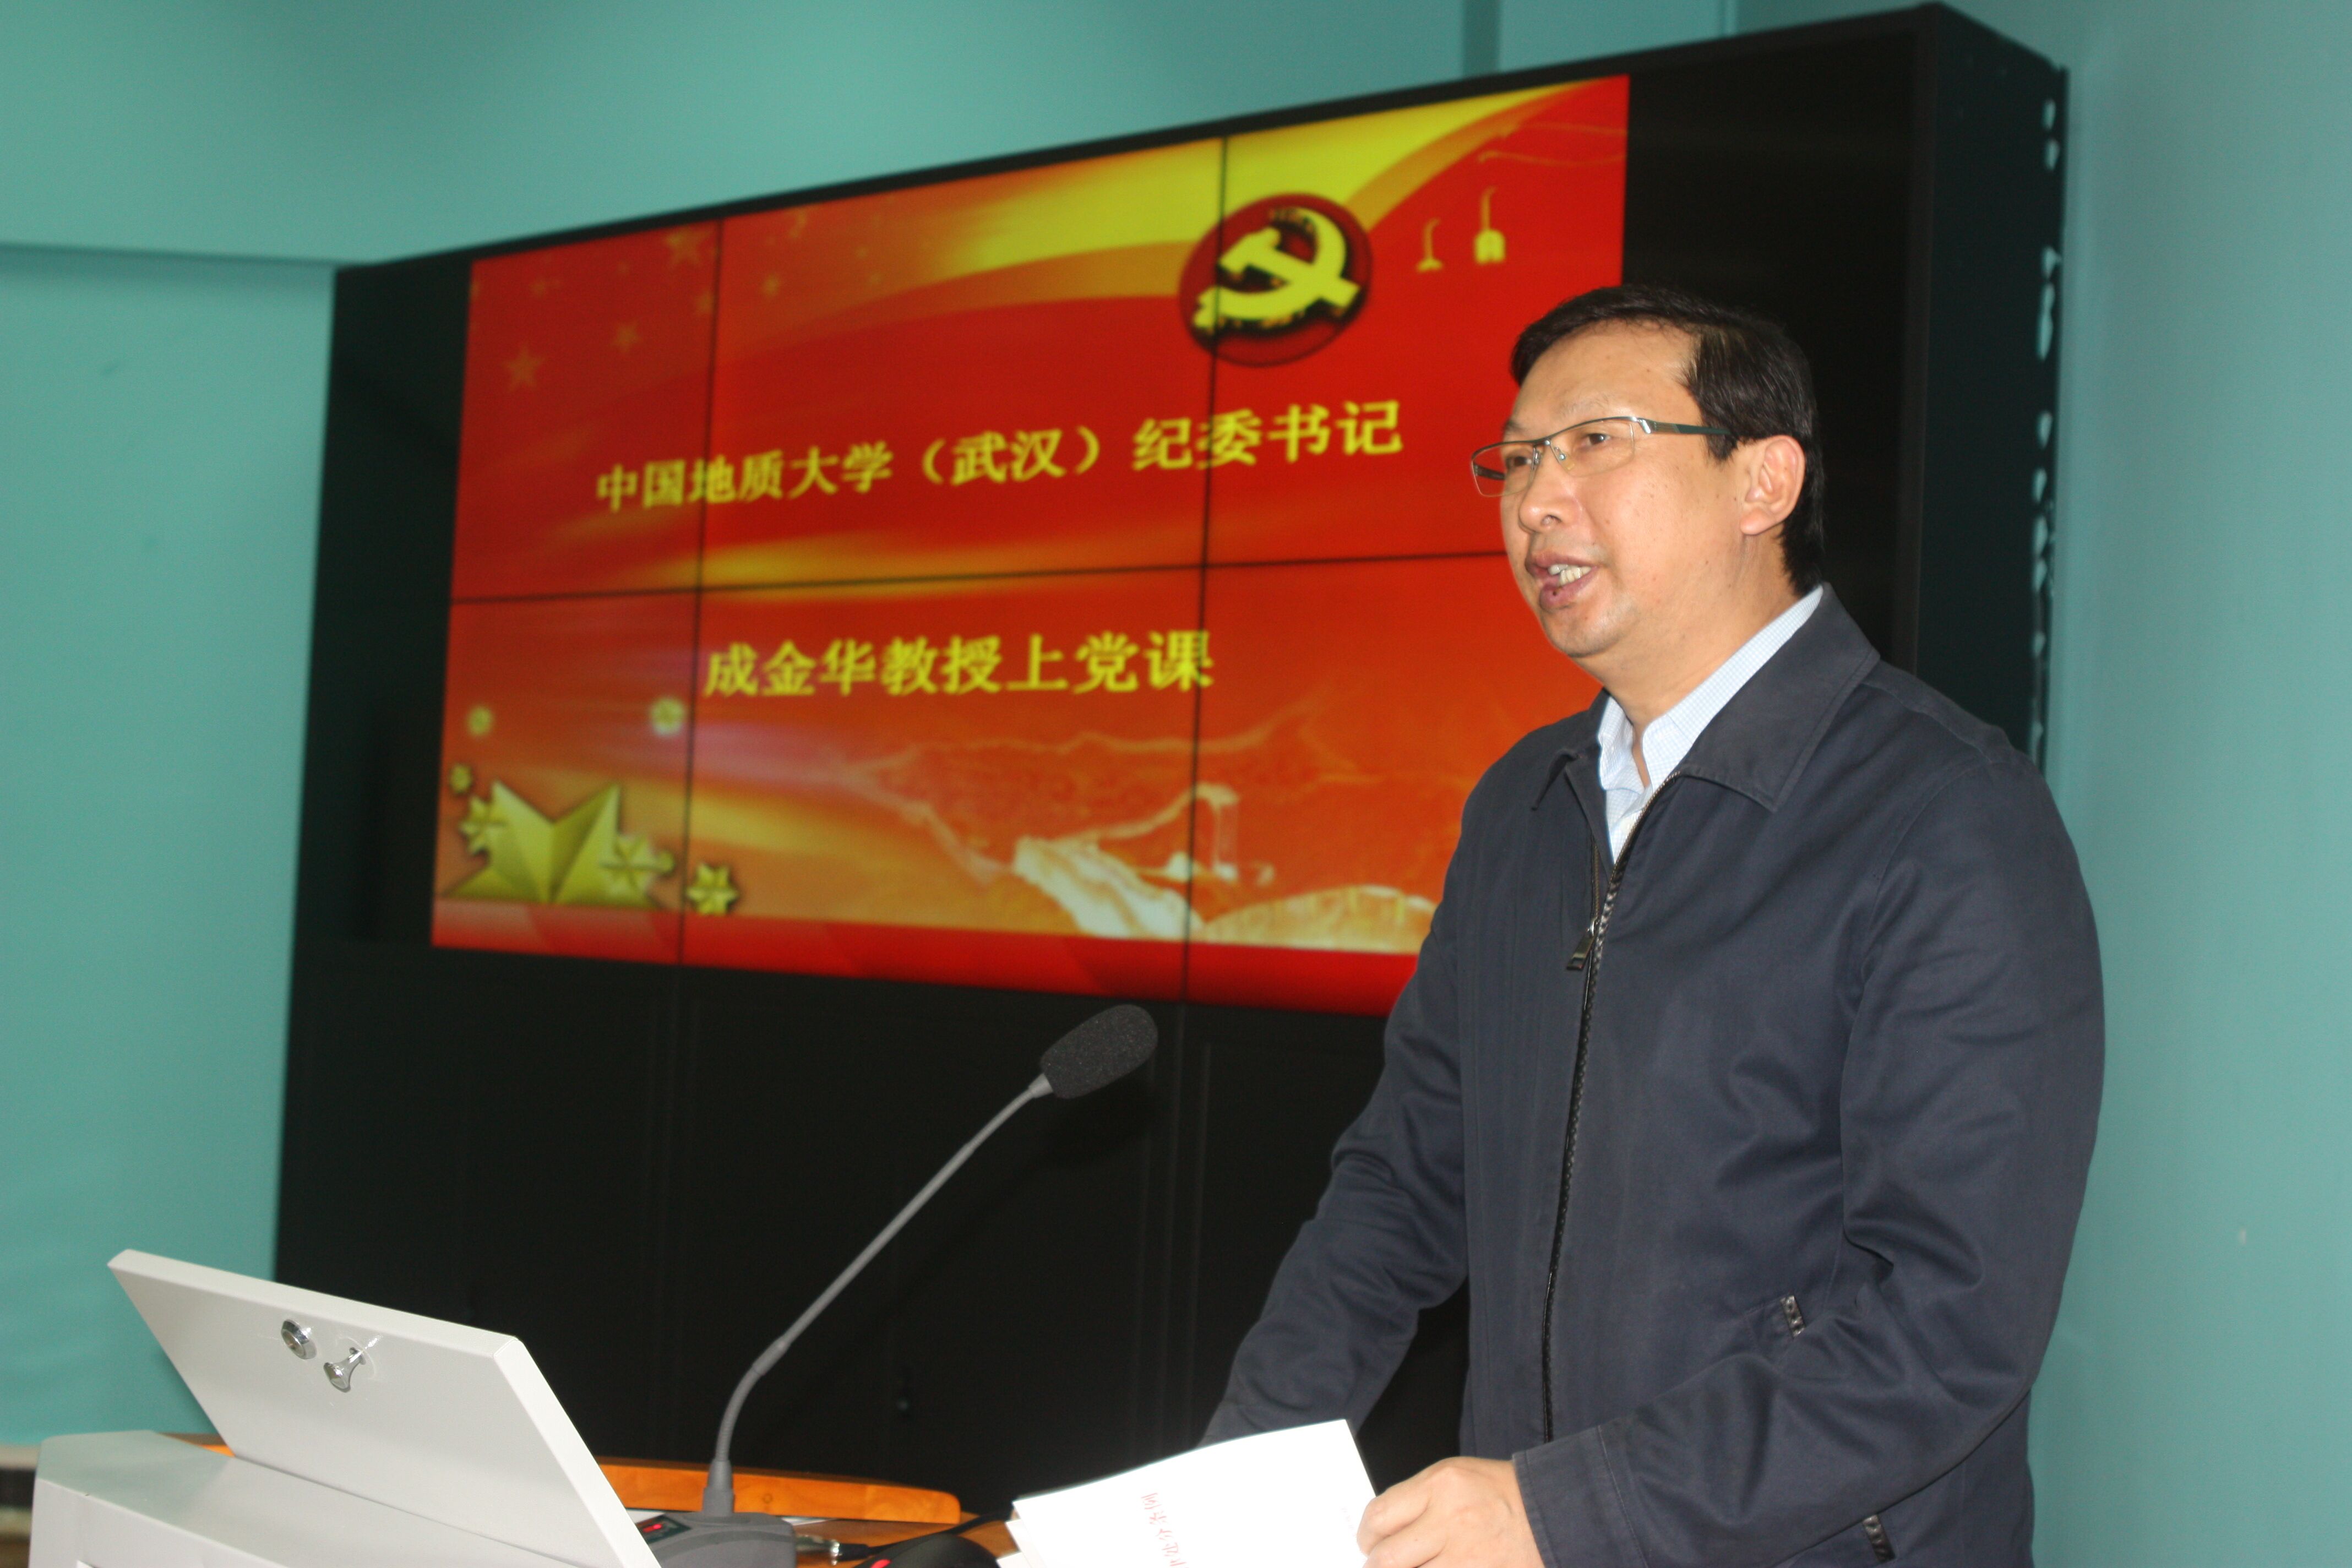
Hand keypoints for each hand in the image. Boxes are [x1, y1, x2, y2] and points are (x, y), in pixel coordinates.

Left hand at [1356, 1457, 1543, 1567]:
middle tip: (1376, 1566)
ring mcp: (1466, 1557)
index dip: (1366, 1536)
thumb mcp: (1454, 1477)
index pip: (1379, 1516)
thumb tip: (1382, 1528)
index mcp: (1440, 1485)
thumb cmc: (1503, 1493)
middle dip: (1375, 1566)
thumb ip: (1416, 1499)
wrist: (1554, 1513)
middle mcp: (1450, 1521)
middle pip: (1387, 1558)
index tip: (1367, 1543)